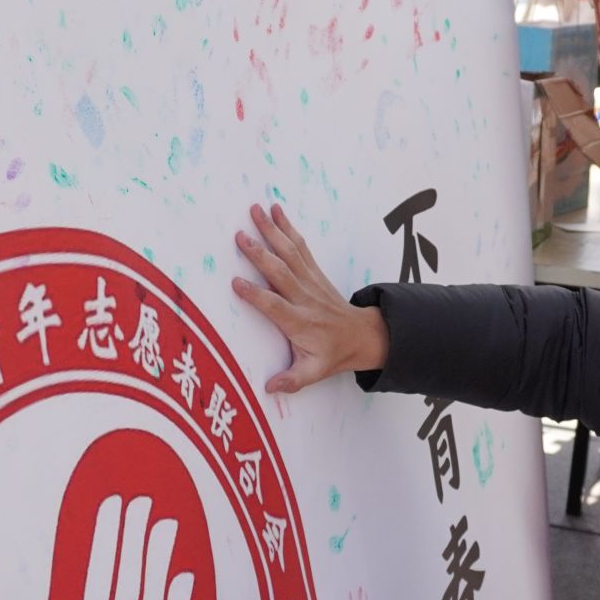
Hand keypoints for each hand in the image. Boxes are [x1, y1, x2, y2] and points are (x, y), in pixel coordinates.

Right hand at [232, 203, 388, 393]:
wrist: (363, 336)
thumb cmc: (333, 354)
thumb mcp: (314, 373)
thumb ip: (293, 380)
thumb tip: (270, 389)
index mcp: (300, 322)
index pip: (275, 307)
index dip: (256, 295)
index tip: (236, 283)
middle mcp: (304, 298)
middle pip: (280, 272)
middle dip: (260, 254)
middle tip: (240, 236)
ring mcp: (310, 281)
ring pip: (289, 253)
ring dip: (272, 231)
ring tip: (255, 210)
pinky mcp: (314, 272)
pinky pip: (300, 247)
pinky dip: (288, 228)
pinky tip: (276, 211)